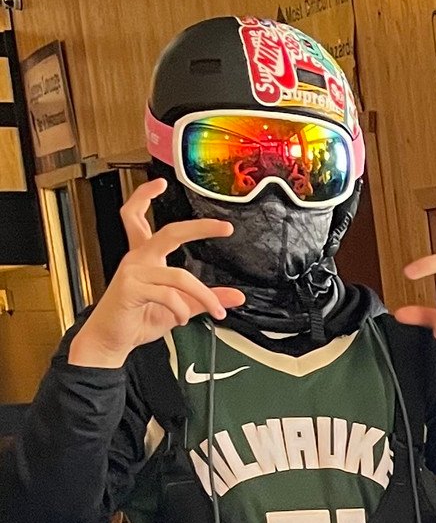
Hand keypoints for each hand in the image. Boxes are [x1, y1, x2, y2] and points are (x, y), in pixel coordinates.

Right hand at [66, 179, 245, 368]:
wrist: (112, 339)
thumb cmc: (138, 319)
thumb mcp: (180, 307)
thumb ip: (205, 299)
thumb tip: (237, 297)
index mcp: (144, 256)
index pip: (137, 217)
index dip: (144, 196)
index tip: (160, 183)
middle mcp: (137, 259)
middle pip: (168, 233)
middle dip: (198, 228)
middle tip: (224, 226)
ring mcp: (132, 272)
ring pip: (179, 275)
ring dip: (203, 296)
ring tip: (215, 312)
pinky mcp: (130, 289)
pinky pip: (168, 294)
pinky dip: (181, 309)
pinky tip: (181, 319)